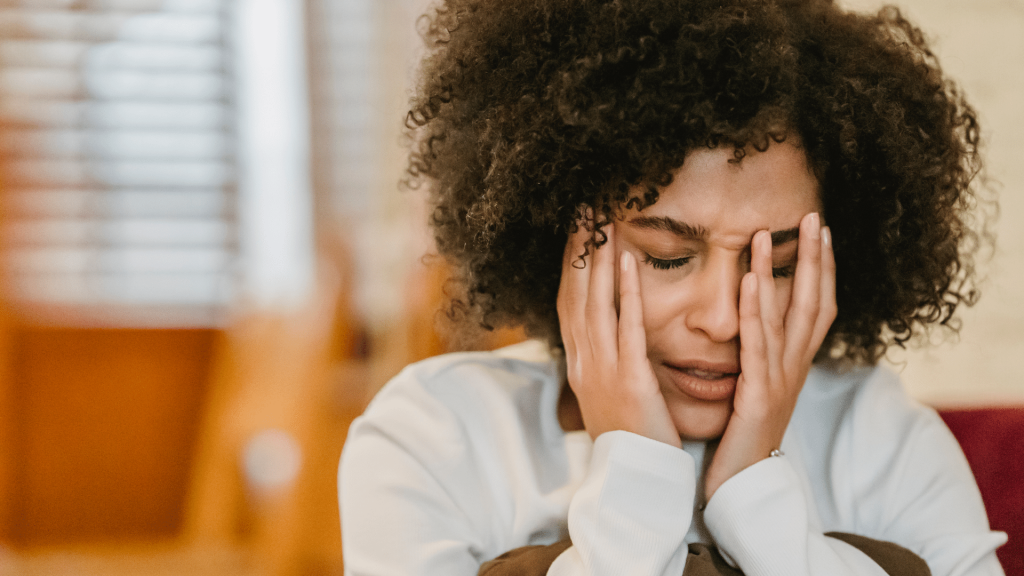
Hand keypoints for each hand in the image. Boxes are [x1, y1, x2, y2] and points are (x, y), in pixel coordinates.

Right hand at [557, 216, 681, 447]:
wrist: (637, 480)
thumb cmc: (631, 436)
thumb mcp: (610, 393)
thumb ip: (607, 359)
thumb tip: (607, 332)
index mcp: (580, 363)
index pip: (570, 301)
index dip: (572, 262)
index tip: (576, 227)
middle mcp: (584, 361)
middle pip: (575, 292)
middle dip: (578, 247)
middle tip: (583, 206)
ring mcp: (603, 370)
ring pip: (595, 302)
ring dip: (598, 258)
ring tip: (602, 219)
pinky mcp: (629, 379)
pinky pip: (627, 327)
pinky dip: (626, 292)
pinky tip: (629, 260)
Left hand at [704, 212, 836, 499]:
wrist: (741, 486)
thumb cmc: (742, 437)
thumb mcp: (754, 388)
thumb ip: (757, 357)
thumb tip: (752, 323)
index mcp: (793, 365)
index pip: (816, 308)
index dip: (823, 269)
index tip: (821, 232)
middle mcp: (794, 368)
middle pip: (814, 303)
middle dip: (815, 259)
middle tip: (814, 217)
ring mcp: (780, 381)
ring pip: (787, 317)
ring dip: (778, 272)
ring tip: (769, 233)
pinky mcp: (759, 395)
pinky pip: (758, 345)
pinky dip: (755, 309)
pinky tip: (748, 279)